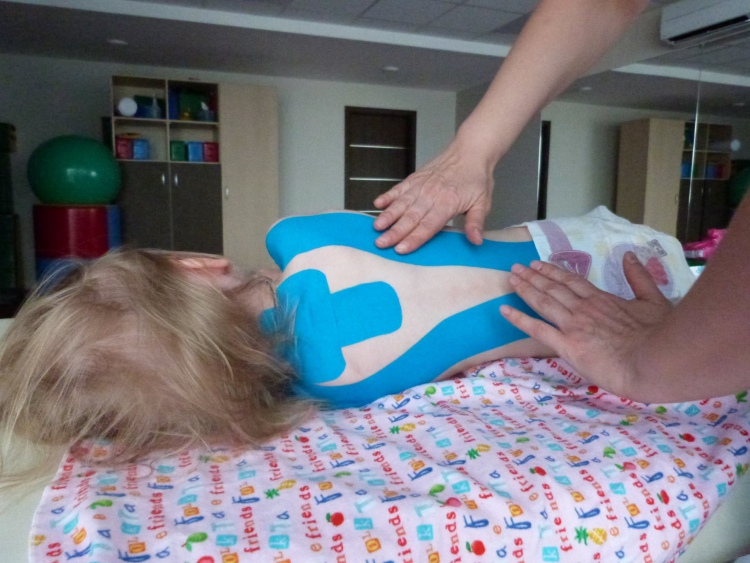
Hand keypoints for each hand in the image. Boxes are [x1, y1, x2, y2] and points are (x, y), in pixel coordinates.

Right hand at [372, 139, 493, 253]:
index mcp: (447, 203)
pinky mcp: (415, 178)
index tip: (401, 249)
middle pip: (410, 217)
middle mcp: (431, 195)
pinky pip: (399, 188)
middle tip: (380, 243)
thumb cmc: (477, 178)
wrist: (471, 150)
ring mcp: (421, 186)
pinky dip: (388, 196)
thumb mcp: (483, 202)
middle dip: (394, 232)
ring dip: (388, 215)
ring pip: (401, 203)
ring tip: (376, 227)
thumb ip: (476, 222)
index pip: (428, 225)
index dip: (414, 238)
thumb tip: (476, 240)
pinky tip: (377, 204)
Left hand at [500, 252, 672, 397]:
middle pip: (553, 288)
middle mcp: (583, 308)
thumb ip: (640, 278)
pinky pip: (537, 329)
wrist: (653, 361)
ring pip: (543, 302)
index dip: (553, 271)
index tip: (538, 264)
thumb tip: (629, 255)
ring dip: (525, 289)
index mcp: (602, 299)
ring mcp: (573, 325)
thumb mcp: (654, 301)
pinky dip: (519, 318)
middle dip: (532, 276)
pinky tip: (504, 310)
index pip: (571, 281)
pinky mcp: (567, 345)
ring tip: (510, 279)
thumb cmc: (658, 335)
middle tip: (516, 267)